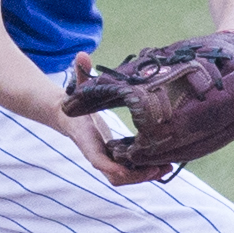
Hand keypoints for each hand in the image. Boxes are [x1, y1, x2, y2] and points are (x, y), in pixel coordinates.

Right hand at [57, 54, 170, 185]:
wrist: (67, 118)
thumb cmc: (74, 103)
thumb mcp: (77, 87)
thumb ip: (79, 72)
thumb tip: (81, 54)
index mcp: (86, 139)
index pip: (97, 159)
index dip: (110, 166)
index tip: (125, 169)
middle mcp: (96, 154)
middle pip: (115, 176)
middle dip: (136, 176)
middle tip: (158, 168)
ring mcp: (106, 159)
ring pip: (124, 178)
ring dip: (143, 176)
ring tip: (166, 168)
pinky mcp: (114, 159)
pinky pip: (128, 171)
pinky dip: (143, 171)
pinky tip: (162, 165)